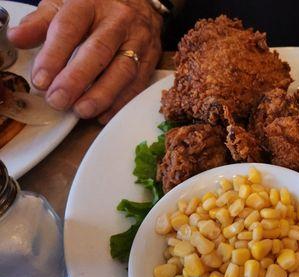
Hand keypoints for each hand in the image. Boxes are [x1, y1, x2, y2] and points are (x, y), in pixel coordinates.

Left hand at [8, 0, 162, 122]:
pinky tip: (104, 114)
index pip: (69, 28)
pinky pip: (139, 82)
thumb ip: (40, 22)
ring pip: (123, 69)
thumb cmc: (97, 7)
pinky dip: (121, 101)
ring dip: (102, 94)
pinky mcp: (152, 57)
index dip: (54, 56)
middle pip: (98, 50)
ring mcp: (138, 39)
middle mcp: (118, 20)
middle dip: (77, 79)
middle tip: (58, 100)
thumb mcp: (64, 5)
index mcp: (90, 3)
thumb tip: (17, 38)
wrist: (141, 3)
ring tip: (82, 111)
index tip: (40, 80)